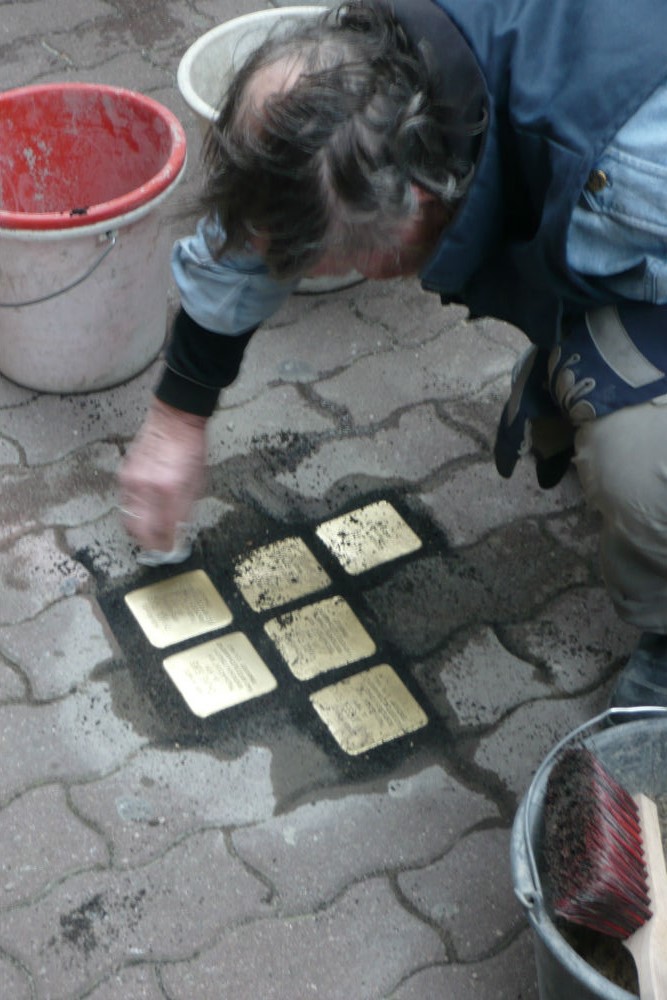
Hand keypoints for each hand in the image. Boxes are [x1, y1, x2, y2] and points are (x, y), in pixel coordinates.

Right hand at [119, 399, 207, 551]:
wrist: (174, 420)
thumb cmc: (190, 447)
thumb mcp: (198, 481)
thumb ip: (186, 510)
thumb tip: (178, 532)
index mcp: (170, 489)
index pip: (163, 531)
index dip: (166, 546)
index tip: (170, 552)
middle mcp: (147, 487)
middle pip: (139, 531)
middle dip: (149, 545)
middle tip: (158, 549)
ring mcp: (132, 481)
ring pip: (129, 519)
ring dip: (140, 532)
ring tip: (151, 535)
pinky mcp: (124, 475)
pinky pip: (126, 504)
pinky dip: (135, 514)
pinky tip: (145, 515)